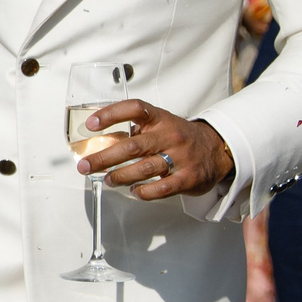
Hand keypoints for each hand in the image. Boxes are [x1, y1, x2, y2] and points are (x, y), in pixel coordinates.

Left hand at [79, 102, 236, 200]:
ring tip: (108, 180)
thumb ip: (135, 130)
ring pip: (145, 168)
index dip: (111, 114)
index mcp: (160, 118)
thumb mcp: (160, 124)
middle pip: (133, 146)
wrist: (216, 149)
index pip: (134, 109)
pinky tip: (134, 191)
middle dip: (104, 157)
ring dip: (121, 176)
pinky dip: (144, 192)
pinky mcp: (188, 178)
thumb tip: (99, 142)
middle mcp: (170, 135)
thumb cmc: (179, 137)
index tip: (90, 124)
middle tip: (86, 166)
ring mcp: (181, 157)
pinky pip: (162, 188)